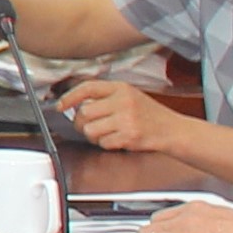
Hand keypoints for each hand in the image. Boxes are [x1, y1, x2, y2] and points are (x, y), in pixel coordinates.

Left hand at [56, 80, 171, 152]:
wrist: (172, 130)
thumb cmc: (149, 115)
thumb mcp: (129, 96)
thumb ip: (105, 97)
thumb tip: (75, 103)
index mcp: (121, 88)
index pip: (87, 88)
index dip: (69, 97)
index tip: (60, 105)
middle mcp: (123, 101)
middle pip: (84, 113)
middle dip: (81, 123)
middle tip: (88, 126)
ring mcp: (127, 119)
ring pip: (90, 130)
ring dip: (94, 136)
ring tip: (106, 134)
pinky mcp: (129, 136)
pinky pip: (103, 143)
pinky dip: (107, 144)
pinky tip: (117, 140)